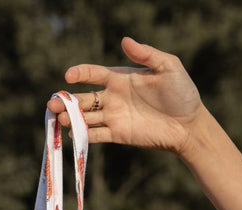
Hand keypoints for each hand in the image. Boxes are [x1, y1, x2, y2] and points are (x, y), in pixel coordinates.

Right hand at [47, 37, 201, 153]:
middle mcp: (113, 97)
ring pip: (85, 117)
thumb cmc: (181, 93)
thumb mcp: (168, 67)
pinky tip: (73, 135)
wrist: (188, 125)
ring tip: (59, 119)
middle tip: (52, 105)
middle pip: (83, 98)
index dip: (80, 73)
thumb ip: (146, 54)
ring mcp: (114, 117)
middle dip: (66, 101)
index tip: (68, 76)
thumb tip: (125, 41)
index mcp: (121, 78)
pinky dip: (84, 136)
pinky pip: (96, 135)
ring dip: (71, 119)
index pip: (94, 74)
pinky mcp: (118, 135)